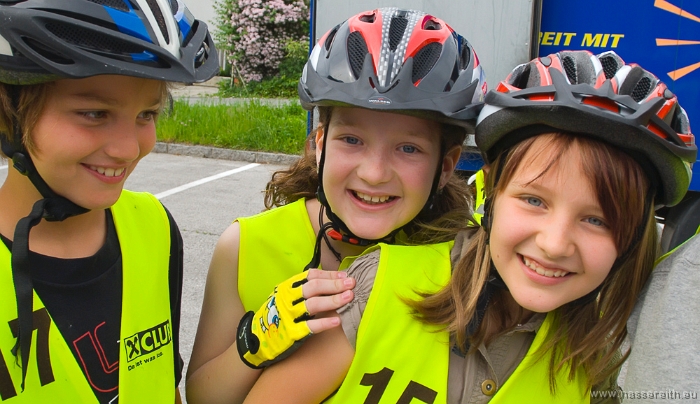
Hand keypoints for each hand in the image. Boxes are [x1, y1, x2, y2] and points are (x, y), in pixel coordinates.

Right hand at [236, 270, 353, 367]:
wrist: (256, 338)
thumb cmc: (277, 315)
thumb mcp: (285, 297)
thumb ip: (302, 289)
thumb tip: (331, 281)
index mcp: (287, 287)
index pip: (311, 276)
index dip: (329, 275)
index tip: (345, 276)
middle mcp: (287, 298)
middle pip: (314, 287)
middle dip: (334, 285)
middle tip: (351, 284)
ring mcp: (288, 315)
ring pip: (314, 305)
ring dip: (333, 300)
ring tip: (349, 297)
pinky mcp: (291, 332)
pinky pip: (310, 326)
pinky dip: (324, 323)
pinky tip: (337, 321)